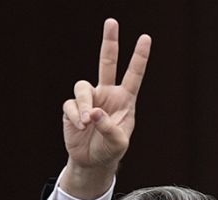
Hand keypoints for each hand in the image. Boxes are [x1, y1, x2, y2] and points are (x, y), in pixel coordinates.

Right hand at [60, 19, 150, 198]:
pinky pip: (71, 104)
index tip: (145, 38)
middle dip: (109, 42)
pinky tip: (80, 128)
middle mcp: (107, 94)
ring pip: (82, 87)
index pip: (133, 75)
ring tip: (87, 123)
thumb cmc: (111, 150)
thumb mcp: (118, 143)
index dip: (139, 57)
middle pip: (107, 62)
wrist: (92, 161)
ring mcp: (89, 99)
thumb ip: (110, 128)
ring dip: (84, 104)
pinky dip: (75, 116)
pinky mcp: (73, 108)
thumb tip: (94, 113)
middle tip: (112, 21)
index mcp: (124, 100)